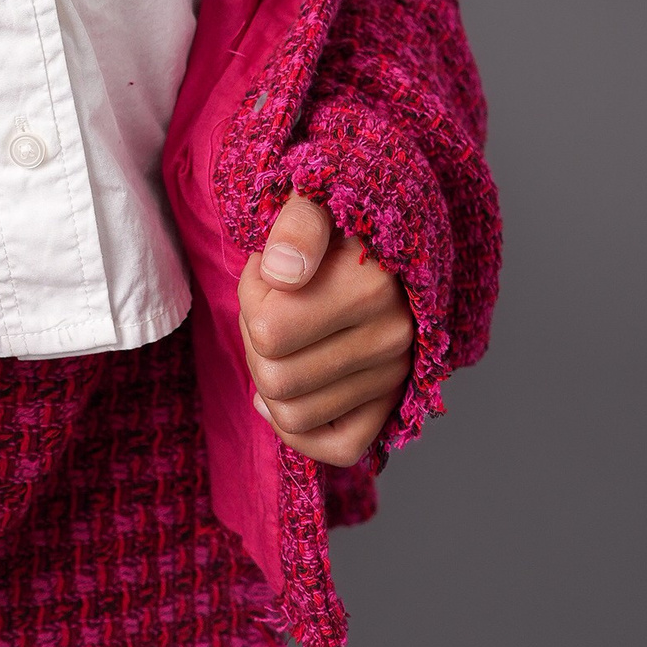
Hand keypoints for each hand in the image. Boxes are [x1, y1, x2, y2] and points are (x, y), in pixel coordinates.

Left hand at [238, 191, 413, 467]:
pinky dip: (298, 430)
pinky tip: (279, 393)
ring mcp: (395, 375)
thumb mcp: (314, 199)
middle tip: (269, 303)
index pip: (268, 331)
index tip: (268, 268)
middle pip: (275, 379)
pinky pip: (338, 448)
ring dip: (270, 377)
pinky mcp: (393, 402)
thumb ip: (298, 225)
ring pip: (295, 415)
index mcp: (373, 286)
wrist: (381, 235)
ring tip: (281, 336)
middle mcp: (393, 338)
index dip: (251, 296)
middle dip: (255, 339)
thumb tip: (284, 275)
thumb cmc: (337, 217)